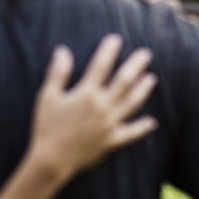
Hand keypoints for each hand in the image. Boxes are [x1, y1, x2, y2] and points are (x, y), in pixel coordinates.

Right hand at [26, 34, 157, 180]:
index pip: (101, 66)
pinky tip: (152, 122)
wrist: (52, 160)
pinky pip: (131, 133)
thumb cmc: (47, 127)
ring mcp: (110, 124)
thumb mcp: (47, 97)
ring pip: (132, 103)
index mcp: (86, 93)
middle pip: (124, 81)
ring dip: (143, 90)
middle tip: (146, 54)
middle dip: (136, 65)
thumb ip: (58, 73)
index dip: (109, 50)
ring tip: (151, 79)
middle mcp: (102, 107)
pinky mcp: (111, 141)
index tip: (116, 39)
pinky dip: (142, 128)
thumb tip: (62, 50)